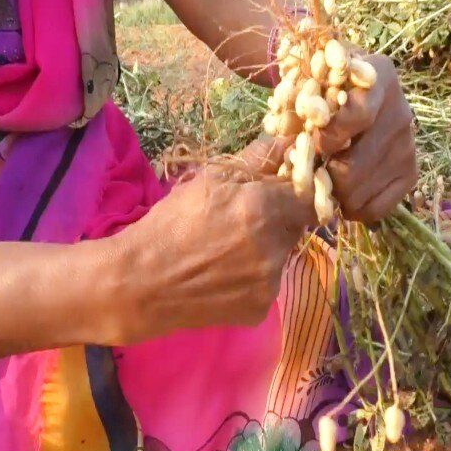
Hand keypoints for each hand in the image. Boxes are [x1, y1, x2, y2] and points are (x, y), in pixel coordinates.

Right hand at [111, 152, 315, 343]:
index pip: (308, 197)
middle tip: (244, 222)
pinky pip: (269, 284)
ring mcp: (271, 282)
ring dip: (267, 249)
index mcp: (263, 209)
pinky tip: (225, 275)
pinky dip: (254, 277)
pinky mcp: (262, 309)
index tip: (279, 193)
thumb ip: (257, 160)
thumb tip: (290, 141)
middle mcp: (275, 247)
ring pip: (282, 256)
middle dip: (278, 220)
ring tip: (228, 251)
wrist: (141, 284)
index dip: (295, 193)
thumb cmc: (171, 224)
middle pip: (296, 226)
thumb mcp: (209, 180)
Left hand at [319, 54, 417, 222]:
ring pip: (359, 191)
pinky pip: (377, 208)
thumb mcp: (312, 81)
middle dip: (324, 175)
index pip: (358, 116)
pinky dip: (354, 209)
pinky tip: (343, 194)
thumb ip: (304, 105)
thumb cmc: (324, 86)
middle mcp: (401, 112)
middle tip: (310, 170)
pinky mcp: (410, 173)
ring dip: (334, 194)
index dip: (327, 138)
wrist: (354, 93)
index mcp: (380, 78)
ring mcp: (408, 145)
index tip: (309, 145)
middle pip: (355, 165)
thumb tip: (293, 141)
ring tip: (325, 180)